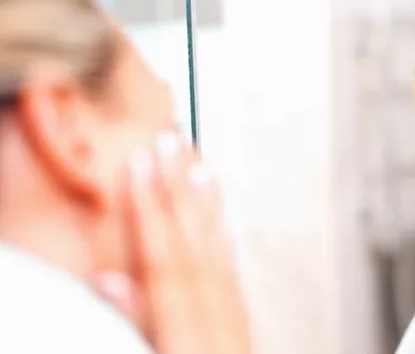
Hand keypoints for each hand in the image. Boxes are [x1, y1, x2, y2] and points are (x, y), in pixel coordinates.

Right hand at [98, 133, 251, 353]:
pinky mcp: (243, 334)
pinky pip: (235, 280)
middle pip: (193, 243)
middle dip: (179, 189)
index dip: (149, 205)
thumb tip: (108, 280)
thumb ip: (135, 323)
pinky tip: (224, 228)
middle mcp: (215, 320)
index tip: (141, 162)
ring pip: (219, 254)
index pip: (163, 255)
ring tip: (202, 167)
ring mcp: (234, 325)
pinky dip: (226, 249)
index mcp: (186, 330)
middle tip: (171, 142)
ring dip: (208, 209)